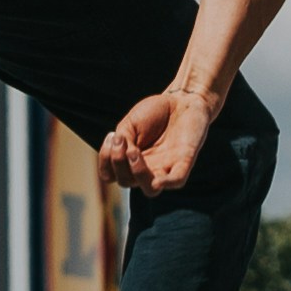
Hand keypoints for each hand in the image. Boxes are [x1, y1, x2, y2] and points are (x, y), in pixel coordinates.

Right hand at [97, 83, 217, 196]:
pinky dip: (167, 183)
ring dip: (137, 173)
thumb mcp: (130, 123)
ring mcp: (166, 168)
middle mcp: (147, 170)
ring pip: (150, 190)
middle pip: (126, 182)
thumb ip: (122, 140)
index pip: (111, 175)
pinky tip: (157, 181)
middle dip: (118, 162)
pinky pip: (177, 180)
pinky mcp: (184, 162)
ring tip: (133, 152)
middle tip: (122, 139)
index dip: (105, 162)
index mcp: (131, 162)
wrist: (182, 100)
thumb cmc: (155, 113)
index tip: (111, 136)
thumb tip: (121, 154)